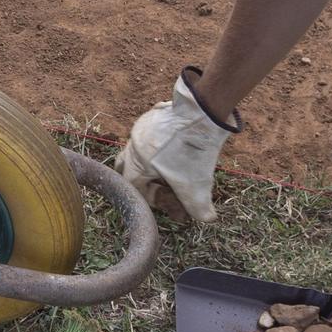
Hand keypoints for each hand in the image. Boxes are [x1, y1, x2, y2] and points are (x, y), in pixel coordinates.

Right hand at [114, 68, 240, 222]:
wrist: (202, 113)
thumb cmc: (193, 151)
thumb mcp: (196, 188)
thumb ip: (199, 209)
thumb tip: (207, 218)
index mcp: (138, 161)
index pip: (131, 184)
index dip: (147, 197)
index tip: (166, 201)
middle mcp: (135, 141)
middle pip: (125, 163)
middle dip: (140, 177)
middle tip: (156, 185)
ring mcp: (145, 124)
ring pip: (140, 145)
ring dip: (153, 158)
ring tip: (173, 166)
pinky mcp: (159, 113)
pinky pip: (153, 129)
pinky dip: (163, 141)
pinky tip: (181, 145)